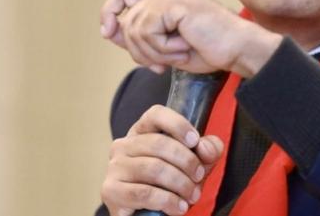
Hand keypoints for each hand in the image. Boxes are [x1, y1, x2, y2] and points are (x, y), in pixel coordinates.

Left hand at [100, 0, 281, 76]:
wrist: (238, 48)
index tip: (108, 33)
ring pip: (135, 29)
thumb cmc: (211, 48)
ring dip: (155, 52)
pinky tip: (184, 47)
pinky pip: (148, 32)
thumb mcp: (166, 45)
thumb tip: (110, 31)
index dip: (109, 12)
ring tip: (180, 53)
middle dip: (139, 50)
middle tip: (162, 64)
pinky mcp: (173, 1)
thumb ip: (141, 35)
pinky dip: (163, 49)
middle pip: (127, 20)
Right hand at [100, 105, 223, 215]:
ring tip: (192, 195)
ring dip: (180, 184)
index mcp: (143, 130)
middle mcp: (124, 145)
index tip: (195, 141)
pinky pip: (144, 193)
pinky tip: (179, 207)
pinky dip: (168, 201)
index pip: (156, 114)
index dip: (177, 124)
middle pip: (159, 143)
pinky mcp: (111, 191)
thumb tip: (205, 148)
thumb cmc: (172, 180)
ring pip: (153, 168)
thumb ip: (208, 149)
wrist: (148, 212)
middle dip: (187, 161)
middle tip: (199, 176)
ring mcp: (115, 167)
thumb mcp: (196, 161)